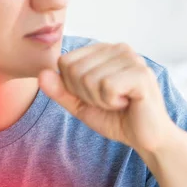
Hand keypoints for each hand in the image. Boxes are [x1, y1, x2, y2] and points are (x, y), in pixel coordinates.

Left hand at [38, 42, 179, 155]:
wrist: (145, 138)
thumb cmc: (116, 119)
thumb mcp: (81, 106)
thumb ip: (61, 91)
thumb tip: (41, 74)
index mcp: (103, 51)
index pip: (65, 62)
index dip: (73, 88)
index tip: (95, 96)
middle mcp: (118, 48)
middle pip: (74, 70)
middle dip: (86, 95)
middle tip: (109, 102)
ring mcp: (131, 58)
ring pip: (89, 79)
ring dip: (100, 101)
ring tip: (119, 103)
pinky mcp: (140, 73)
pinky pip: (106, 86)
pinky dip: (111, 102)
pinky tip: (127, 103)